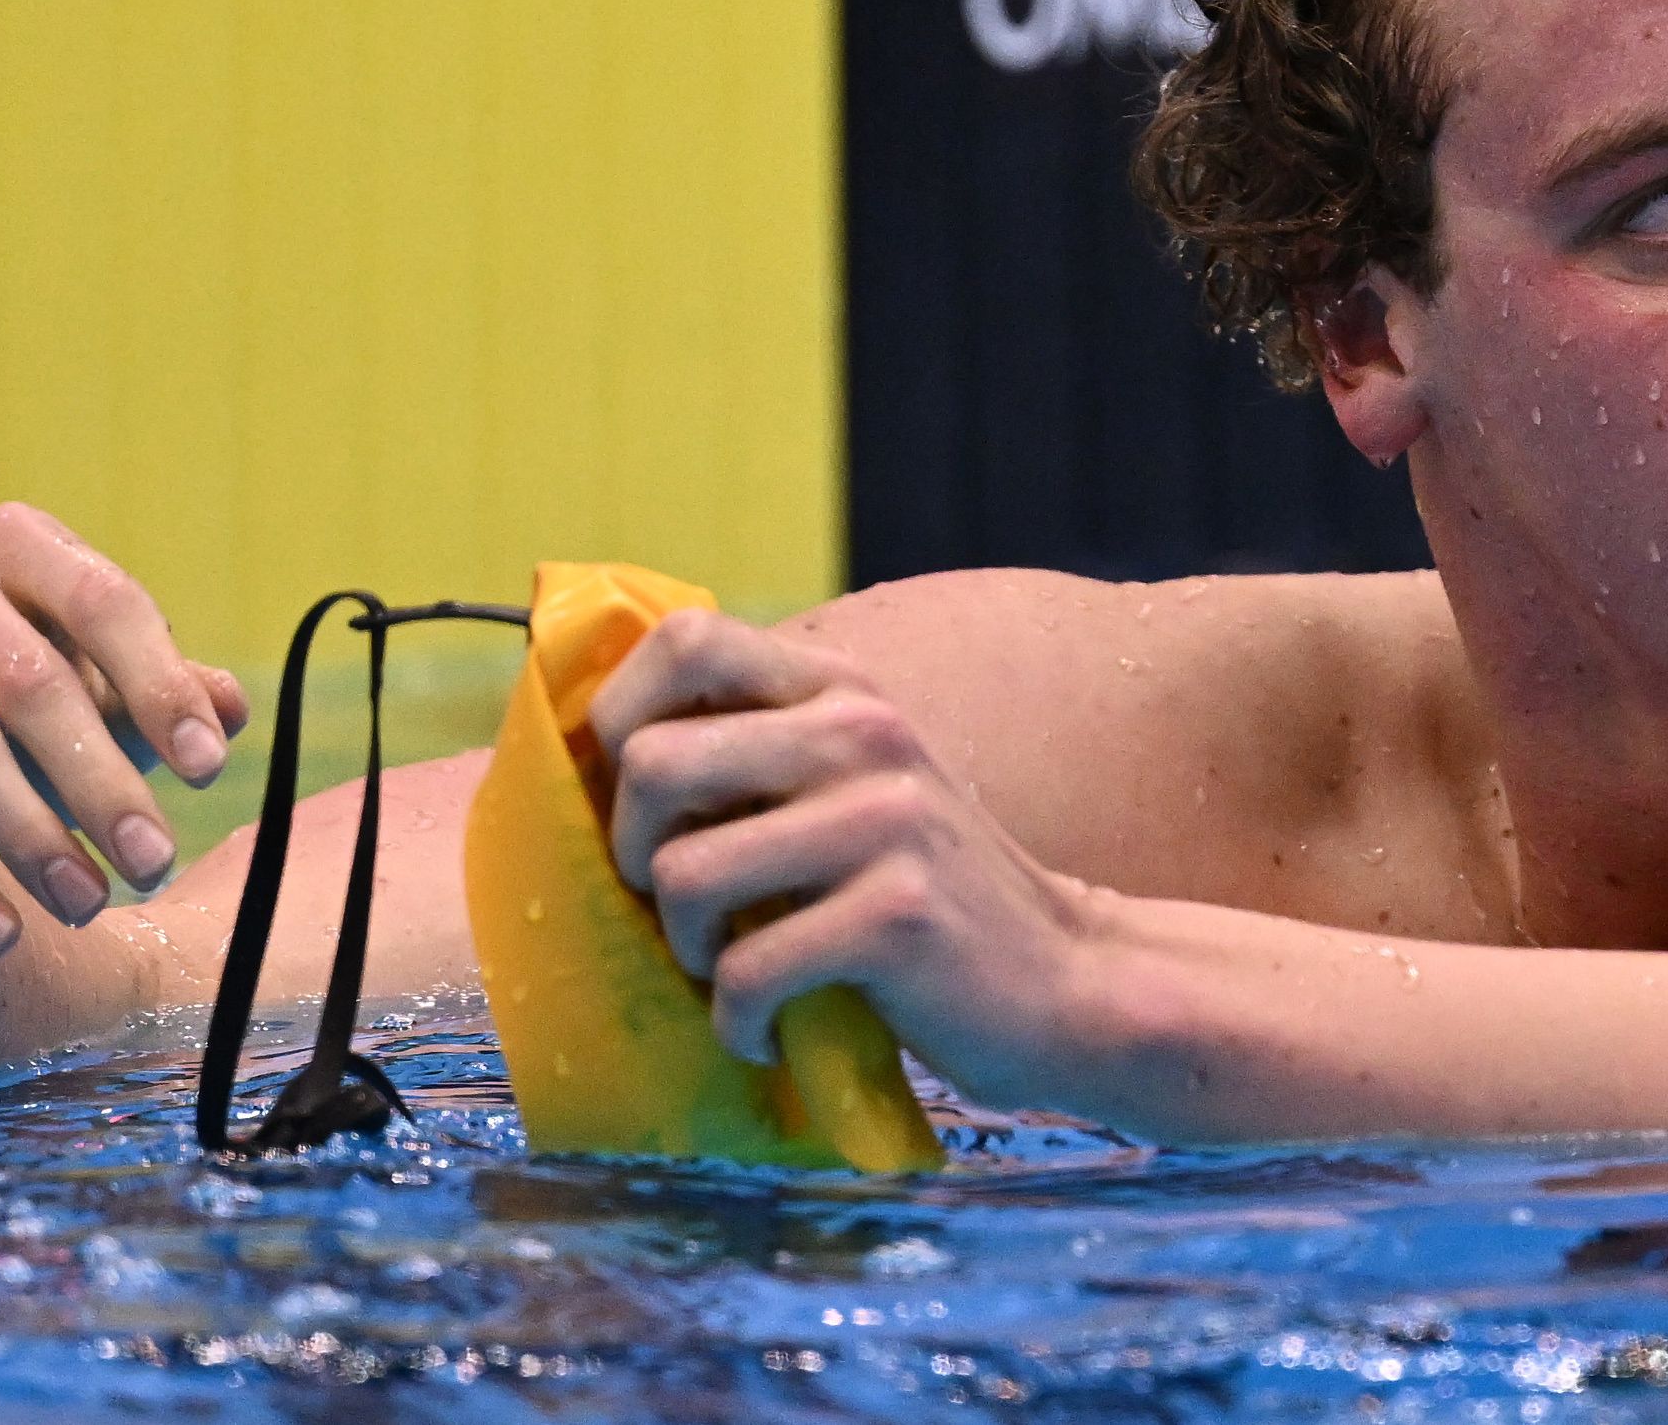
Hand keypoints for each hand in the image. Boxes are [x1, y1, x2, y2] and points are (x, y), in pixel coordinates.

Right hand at [0, 503, 250, 952]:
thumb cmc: (12, 716)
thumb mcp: (97, 700)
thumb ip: (164, 697)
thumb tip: (233, 708)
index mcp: (17, 542)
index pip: (104, 603)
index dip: (162, 688)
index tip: (212, 770)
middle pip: (32, 680)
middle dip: (104, 782)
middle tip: (155, 864)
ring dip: (32, 835)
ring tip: (89, 906)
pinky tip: (0, 932)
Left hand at [591, 608, 1111, 1104]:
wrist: (1067, 986)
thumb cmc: (927, 900)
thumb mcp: (857, 790)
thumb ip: (763, 754)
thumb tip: (599, 757)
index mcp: (844, 689)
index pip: (686, 637)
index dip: (620, 713)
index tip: (632, 796)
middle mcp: (864, 731)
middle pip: (652, 763)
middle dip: (633, 853)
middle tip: (683, 905)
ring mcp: (884, 819)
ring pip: (682, 876)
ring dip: (687, 948)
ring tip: (735, 971)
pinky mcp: (896, 915)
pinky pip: (746, 972)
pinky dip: (737, 1023)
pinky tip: (769, 1030)